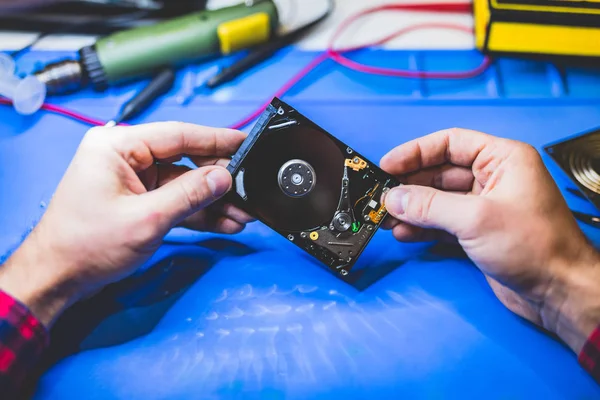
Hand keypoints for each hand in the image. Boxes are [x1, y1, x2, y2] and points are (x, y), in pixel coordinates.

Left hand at [0, 122, 252, 326]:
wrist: (58, 278)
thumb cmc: (85, 246)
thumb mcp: (147, 219)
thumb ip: (190, 194)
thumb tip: (224, 177)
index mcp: (118, 147)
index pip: (178, 135)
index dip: (216, 139)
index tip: (245, 142)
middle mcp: (126, 158)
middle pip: (185, 159)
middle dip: (218, 179)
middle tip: (247, 189)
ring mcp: (134, 180)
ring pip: (185, 183)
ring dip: (213, 200)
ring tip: (242, 213)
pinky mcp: (139, 200)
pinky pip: (177, 200)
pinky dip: (198, 212)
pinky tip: (224, 221)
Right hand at [380, 128, 599, 353]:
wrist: (558, 292)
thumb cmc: (537, 247)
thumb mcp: (475, 218)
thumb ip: (429, 205)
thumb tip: (393, 198)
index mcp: (502, 159)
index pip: (450, 143)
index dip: (416, 152)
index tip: (389, 164)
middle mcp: (493, 179)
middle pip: (439, 172)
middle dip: (410, 185)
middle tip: (382, 195)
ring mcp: (484, 206)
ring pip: (438, 200)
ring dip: (412, 208)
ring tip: (386, 217)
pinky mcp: (477, 232)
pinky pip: (442, 223)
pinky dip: (422, 227)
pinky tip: (404, 232)